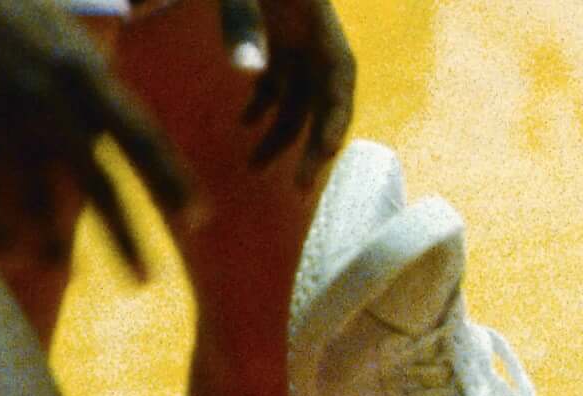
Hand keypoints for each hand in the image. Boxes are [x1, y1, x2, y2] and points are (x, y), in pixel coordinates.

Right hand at [0, 0, 192, 279]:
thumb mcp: (62, 33)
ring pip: (33, 193)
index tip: (198, 219)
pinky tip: (4, 250)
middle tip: (147, 281)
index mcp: (83, 74)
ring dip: (50, 238)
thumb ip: (92, 83)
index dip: (173, 181)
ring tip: (60, 271)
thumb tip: (120, 125)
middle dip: (125, 236)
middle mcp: (50, 100)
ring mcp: (1, 113)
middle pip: (97, 181)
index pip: (142, 137)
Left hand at [216, 0, 355, 179]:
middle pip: (322, 99)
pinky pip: (278, 84)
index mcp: (318, 21)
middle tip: (296, 187)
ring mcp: (296, 39)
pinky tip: (244, 126)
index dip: (336, 119)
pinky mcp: (276, 39)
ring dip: (280, 133)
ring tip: (256, 167)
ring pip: (299, 98)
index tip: (323, 153)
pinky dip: (263, 106)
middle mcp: (313, 35)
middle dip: (309, 144)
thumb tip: (251, 75)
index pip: (340, 79)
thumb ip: (241, 23)